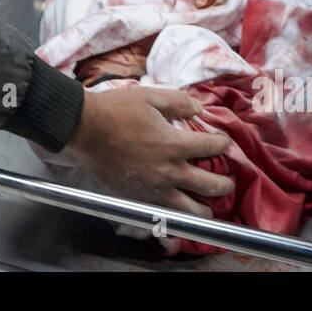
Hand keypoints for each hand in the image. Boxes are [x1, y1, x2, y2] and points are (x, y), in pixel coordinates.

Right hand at [66, 86, 234, 217]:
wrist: (84, 129)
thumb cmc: (116, 110)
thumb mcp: (151, 96)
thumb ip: (179, 101)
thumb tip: (199, 109)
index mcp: (175, 144)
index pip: (214, 147)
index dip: (223, 143)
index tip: (223, 142)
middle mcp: (170, 171)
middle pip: (211, 185)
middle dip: (225, 183)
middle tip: (227, 181)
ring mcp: (155, 189)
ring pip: (192, 210)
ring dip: (205, 208)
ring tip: (208, 207)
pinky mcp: (139, 198)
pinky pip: (165, 214)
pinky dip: (177, 215)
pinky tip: (179, 212)